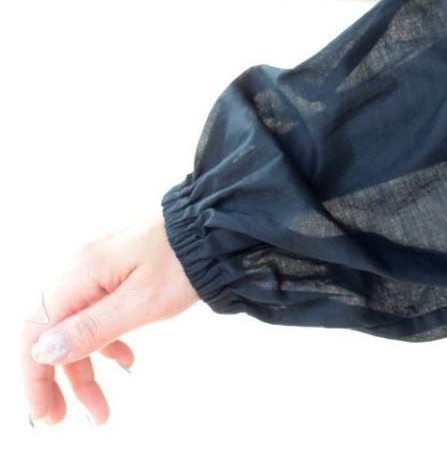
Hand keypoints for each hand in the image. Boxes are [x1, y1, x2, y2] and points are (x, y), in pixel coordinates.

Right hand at [20, 212, 199, 425]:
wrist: (214, 227)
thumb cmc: (183, 261)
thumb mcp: (142, 302)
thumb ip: (92, 328)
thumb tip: (42, 352)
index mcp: (80, 273)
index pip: (34, 330)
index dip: (33, 376)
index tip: (46, 413)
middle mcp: (80, 268)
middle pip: (50, 332)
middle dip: (55, 379)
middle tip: (66, 418)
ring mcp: (98, 269)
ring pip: (75, 326)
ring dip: (83, 368)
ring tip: (100, 407)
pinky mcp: (115, 272)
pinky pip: (96, 313)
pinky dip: (105, 342)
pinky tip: (125, 360)